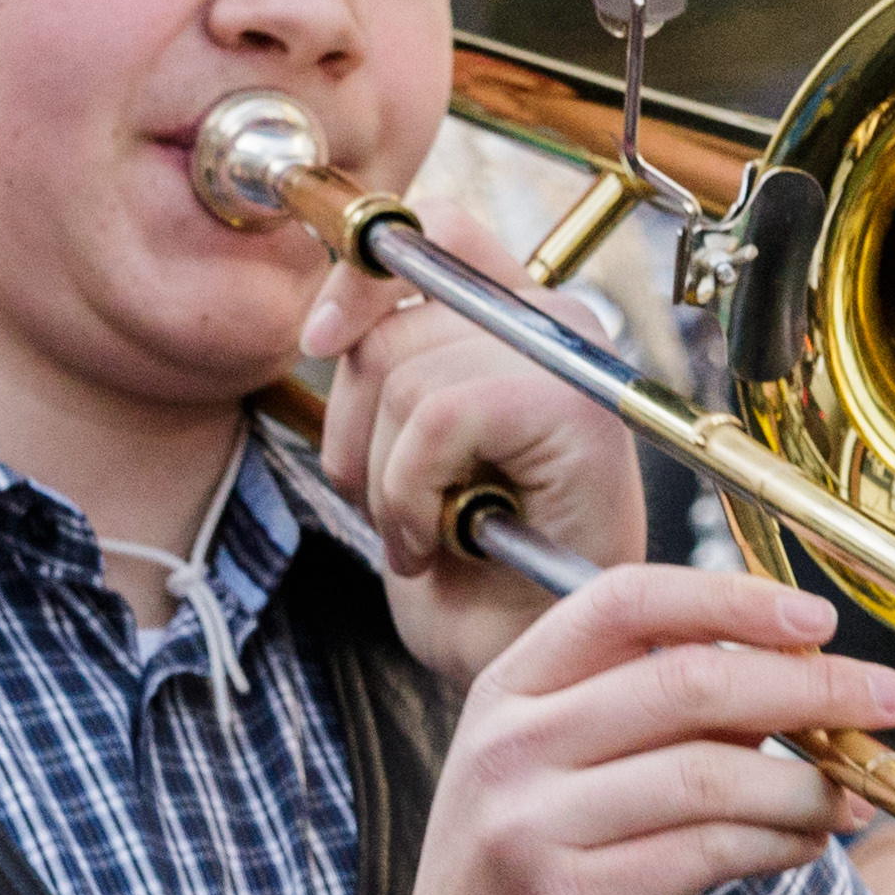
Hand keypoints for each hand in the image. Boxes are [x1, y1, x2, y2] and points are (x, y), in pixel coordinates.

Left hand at [305, 201, 642, 686]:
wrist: (524, 664)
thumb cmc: (473, 571)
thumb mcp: (406, 442)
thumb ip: (391, 359)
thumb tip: (328, 318)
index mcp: (524, 318)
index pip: (435, 230)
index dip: (361, 275)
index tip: (316, 342)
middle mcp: (561, 326)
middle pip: (395, 320)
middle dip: (361, 426)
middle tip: (397, 504)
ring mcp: (577, 364)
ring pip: (407, 373)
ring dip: (387, 477)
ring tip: (427, 531)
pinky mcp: (578, 411)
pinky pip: (440, 415)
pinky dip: (415, 491)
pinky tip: (444, 540)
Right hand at [384, 566, 894, 894]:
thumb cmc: (521, 882)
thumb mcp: (557, 775)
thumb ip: (652, 717)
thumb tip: (791, 673)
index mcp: (508, 692)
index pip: (625, 601)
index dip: (733, 599)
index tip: (819, 617)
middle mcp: (510, 747)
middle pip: (687, 682)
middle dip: (811, 687)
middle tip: (890, 701)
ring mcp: (532, 826)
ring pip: (710, 772)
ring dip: (806, 781)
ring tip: (850, 795)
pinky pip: (708, 851)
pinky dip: (778, 841)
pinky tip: (806, 843)